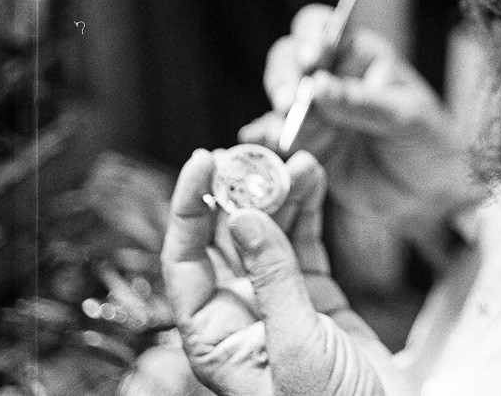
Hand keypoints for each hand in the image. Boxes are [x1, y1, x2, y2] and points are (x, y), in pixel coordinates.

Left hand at [161, 148, 407, 395]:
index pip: (185, 259)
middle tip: (257, 153)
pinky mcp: (315, 297)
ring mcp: (277, 301)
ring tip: (301, 163)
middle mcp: (238, 313)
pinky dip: (308, 210)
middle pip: (226, 237)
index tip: (203, 160)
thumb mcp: (297, 347)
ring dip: (280, 195)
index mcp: (214, 335)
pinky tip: (313, 181)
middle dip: (241, 191)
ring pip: (268, 233)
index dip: (188, 207)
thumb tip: (242, 218)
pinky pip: (304, 242)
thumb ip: (273, 280)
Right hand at [240, 5, 486, 247]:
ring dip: (276, 111)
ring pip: (279, 99)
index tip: (311, 59)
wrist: (427, 194)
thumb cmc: (427, 141)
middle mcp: (328, 77)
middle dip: (284, 76)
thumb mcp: (404, 116)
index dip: (310, 37)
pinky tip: (257, 143)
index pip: (322, 28)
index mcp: (357, 55)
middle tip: (287, 100)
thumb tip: (316, 86)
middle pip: (288, 60)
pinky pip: (277, 138)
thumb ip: (361, 102)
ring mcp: (313, 111)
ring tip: (283, 129)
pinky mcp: (304, 145)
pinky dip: (265, 140)